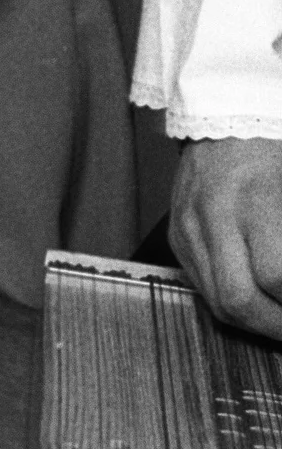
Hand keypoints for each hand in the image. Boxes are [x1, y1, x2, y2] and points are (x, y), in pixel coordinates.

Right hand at [170, 138, 281, 341]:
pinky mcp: (177, 236)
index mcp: (254, 198)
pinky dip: (232, 304)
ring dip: (255, 324)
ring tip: (279, 323)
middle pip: (239, 300)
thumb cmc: (275, 152)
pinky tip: (256, 302)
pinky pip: (202, 286)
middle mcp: (214, 216)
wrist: (226, 120)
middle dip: (276, 328)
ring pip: (217, 303)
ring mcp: (188, 228)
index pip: (275, 277)